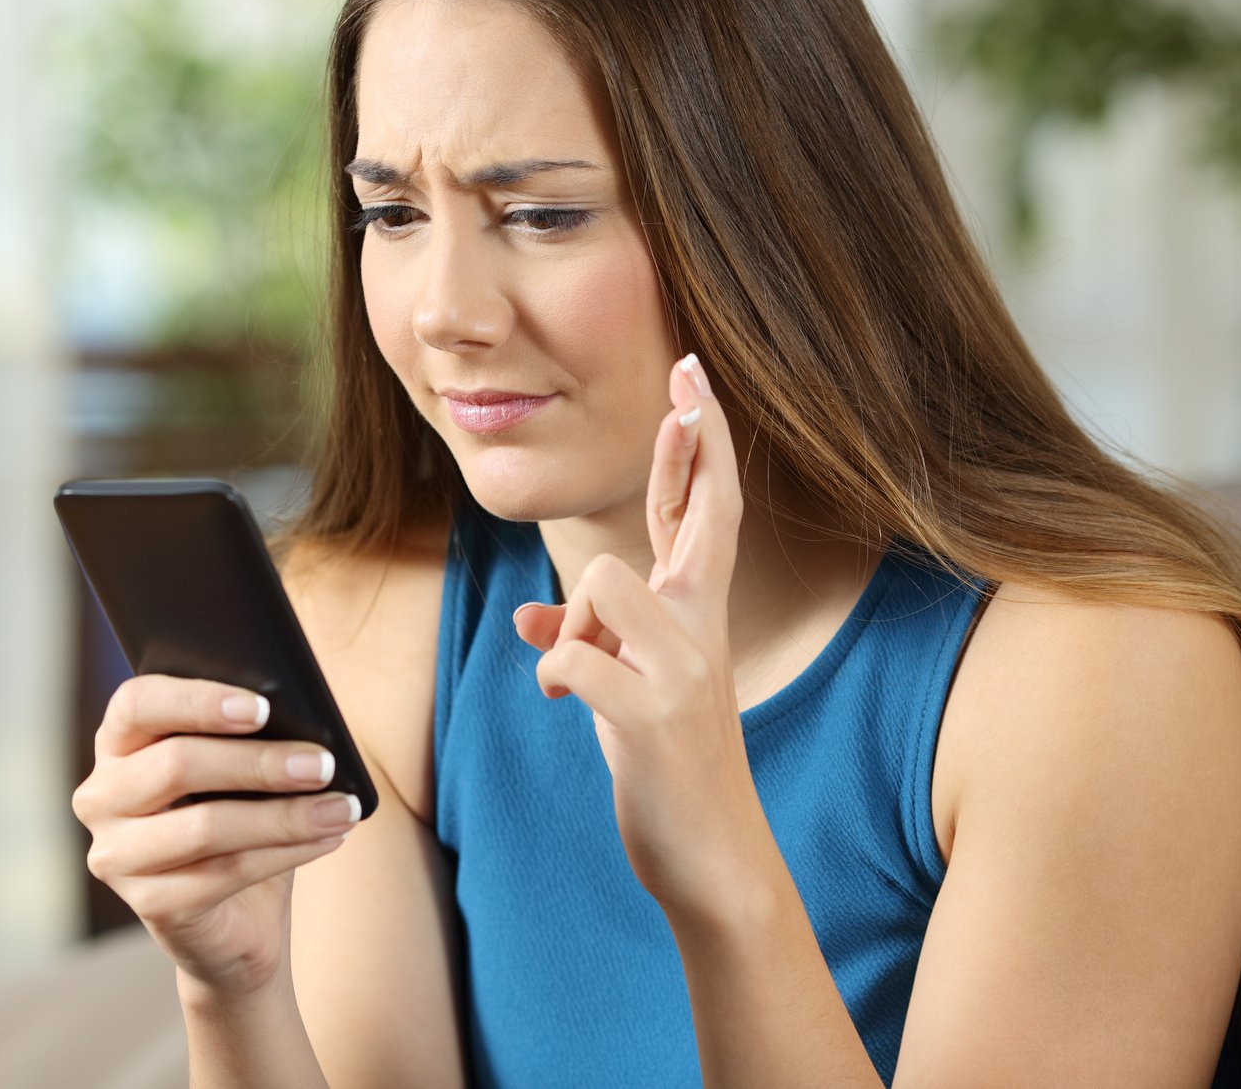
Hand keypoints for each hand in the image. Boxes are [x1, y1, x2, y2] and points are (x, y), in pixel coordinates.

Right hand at [70, 676, 362, 998]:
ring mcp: (117, 856)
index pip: (137, 703)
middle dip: (259, 762)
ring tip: (341, 807)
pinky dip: (287, 852)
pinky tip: (328, 838)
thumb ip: (247, 737)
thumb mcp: (238, 772)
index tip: (262, 708)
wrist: (237, 918)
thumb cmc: (238, 820)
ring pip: (205, 825)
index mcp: (118, 744)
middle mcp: (101, 797)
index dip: (197, 701)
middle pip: (176, 764)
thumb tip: (301, 718)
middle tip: (323, 763)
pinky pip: (225, 873)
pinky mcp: (150, 905)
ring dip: (285, 815)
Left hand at [510, 352, 767, 920]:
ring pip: (603, 580)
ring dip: (573, 622)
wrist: (710, 858)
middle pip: (703, 514)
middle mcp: (703, 629)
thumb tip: (530, 622)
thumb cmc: (666, 767)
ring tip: (582, 676)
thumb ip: (591, 641)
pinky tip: (569, 705)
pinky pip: (574, 657)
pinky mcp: (653, 714)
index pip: (705, 512)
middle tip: (688, 387)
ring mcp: (685, 669)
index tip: (695, 381)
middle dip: (694, 448)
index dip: (701, 446)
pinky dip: (556, 674)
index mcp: (699, 617)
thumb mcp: (624, 692)